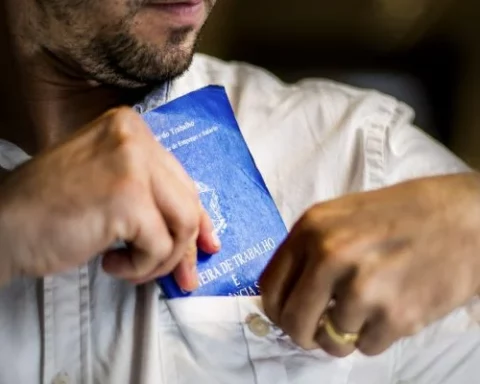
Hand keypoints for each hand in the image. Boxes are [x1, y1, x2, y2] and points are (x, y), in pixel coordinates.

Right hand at [0, 107, 219, 288]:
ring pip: (183, 224)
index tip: (206, 245)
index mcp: (131, 127)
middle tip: (179, 277)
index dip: (198, 219)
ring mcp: (132, 164)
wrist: (0, 225)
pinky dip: (139, 267)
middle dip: (184, 247)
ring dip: (160, 259)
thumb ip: (154, 201)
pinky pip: (159, 246)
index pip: (181, 180)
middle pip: (188, 202)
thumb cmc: (52, 210)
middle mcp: (135, 137)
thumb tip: (201, 240)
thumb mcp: (112, 190)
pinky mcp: (127, 198)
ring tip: (128, 265)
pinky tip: (110, 263)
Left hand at [260, 173, 479, 356]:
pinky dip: (375, 337)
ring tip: (365, 312)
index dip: (276, 310)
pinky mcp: (396, 315)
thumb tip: (284, 291)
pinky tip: (390, 310)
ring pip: (331, 341)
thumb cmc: (399, 215)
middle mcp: (331, 256)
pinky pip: (366, 348)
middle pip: (293, 322)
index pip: (269, 287)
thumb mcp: (339, 216)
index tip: (288, 317)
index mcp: (312, 228)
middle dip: (303, 335)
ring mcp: (363, 287)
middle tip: (318, 331)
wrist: (460, 217)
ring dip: (345, 335)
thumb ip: (307, 250)